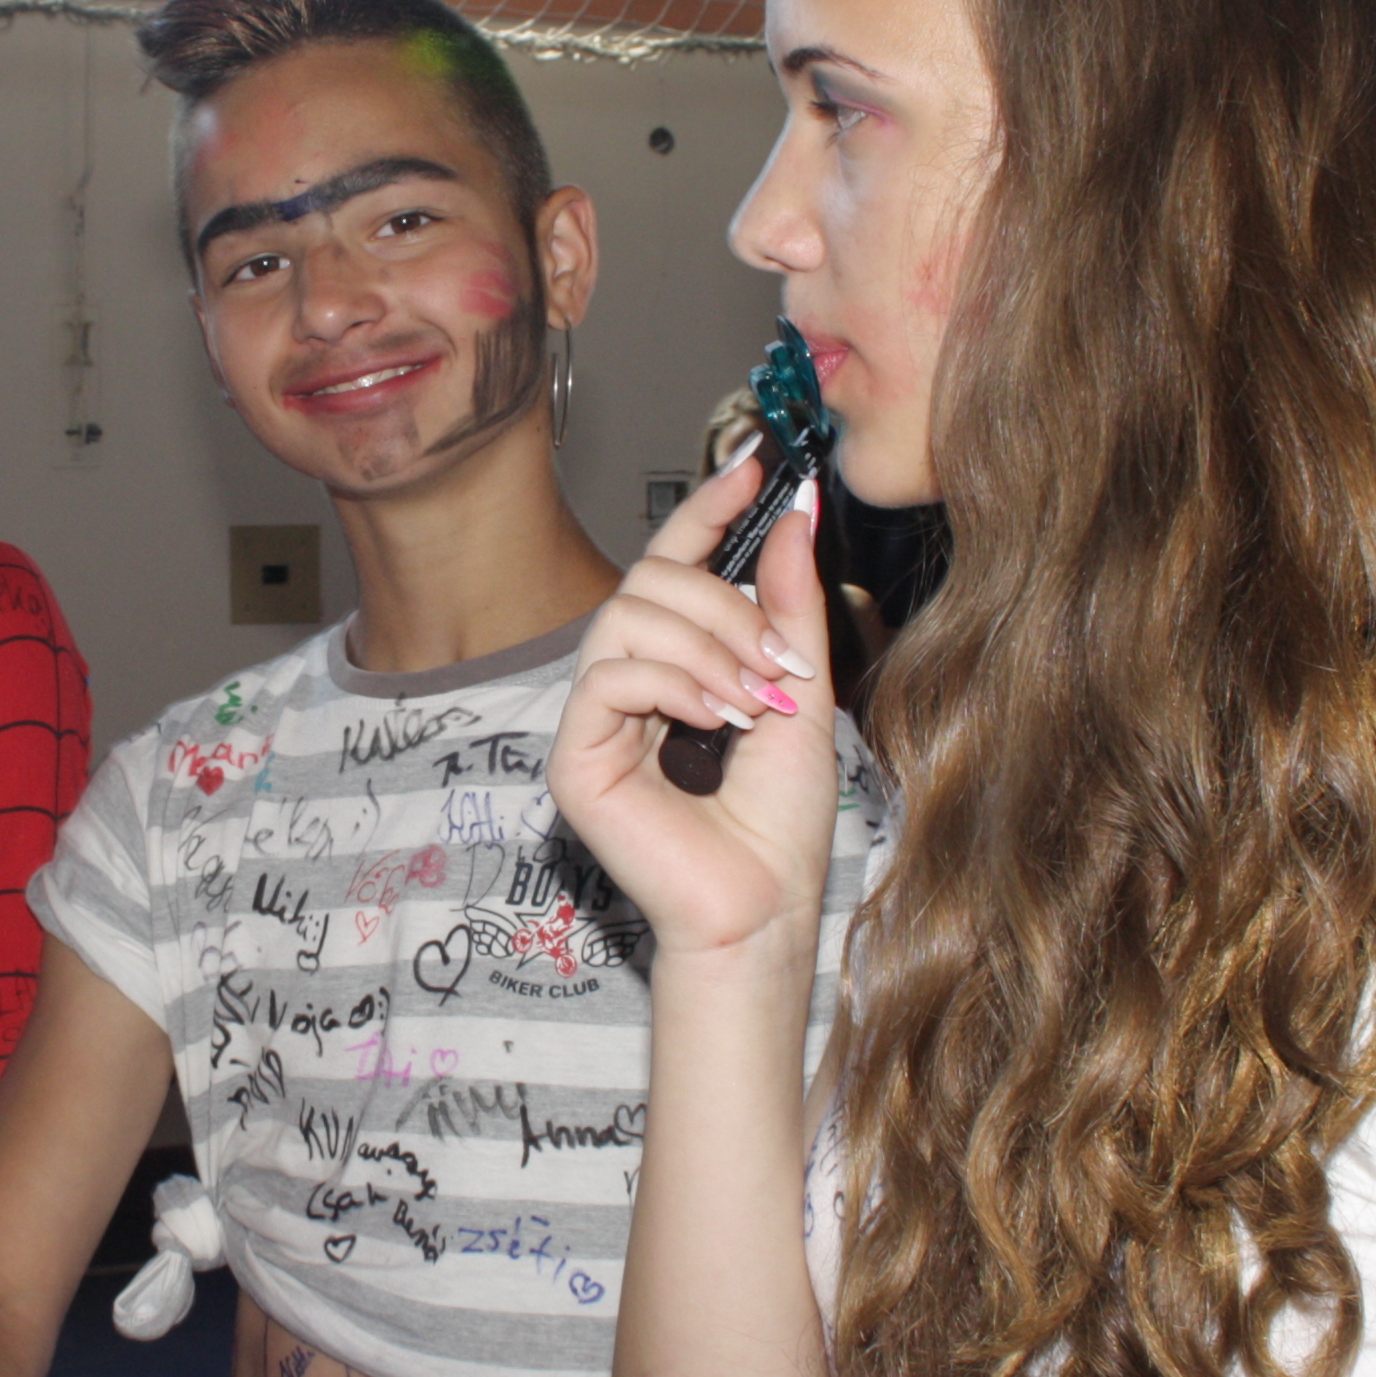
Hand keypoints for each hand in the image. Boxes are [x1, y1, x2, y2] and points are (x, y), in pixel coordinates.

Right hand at [551, 456, 842, 964]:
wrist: (764, 909)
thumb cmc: (779, 824)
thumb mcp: (802, 693)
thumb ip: (789, 608)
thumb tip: (791, 516)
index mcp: (675, 666)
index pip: (673, 566)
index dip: (705, 511)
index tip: (751, 467)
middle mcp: (626, 685)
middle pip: (647, 584)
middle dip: (722, 605)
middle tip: (778, 663)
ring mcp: (594, 721)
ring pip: (626, 619)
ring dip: (707, 647)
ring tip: (757, 701)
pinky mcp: (574, 759)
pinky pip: (608, 676)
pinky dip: (673, 684)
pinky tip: (718, 721)